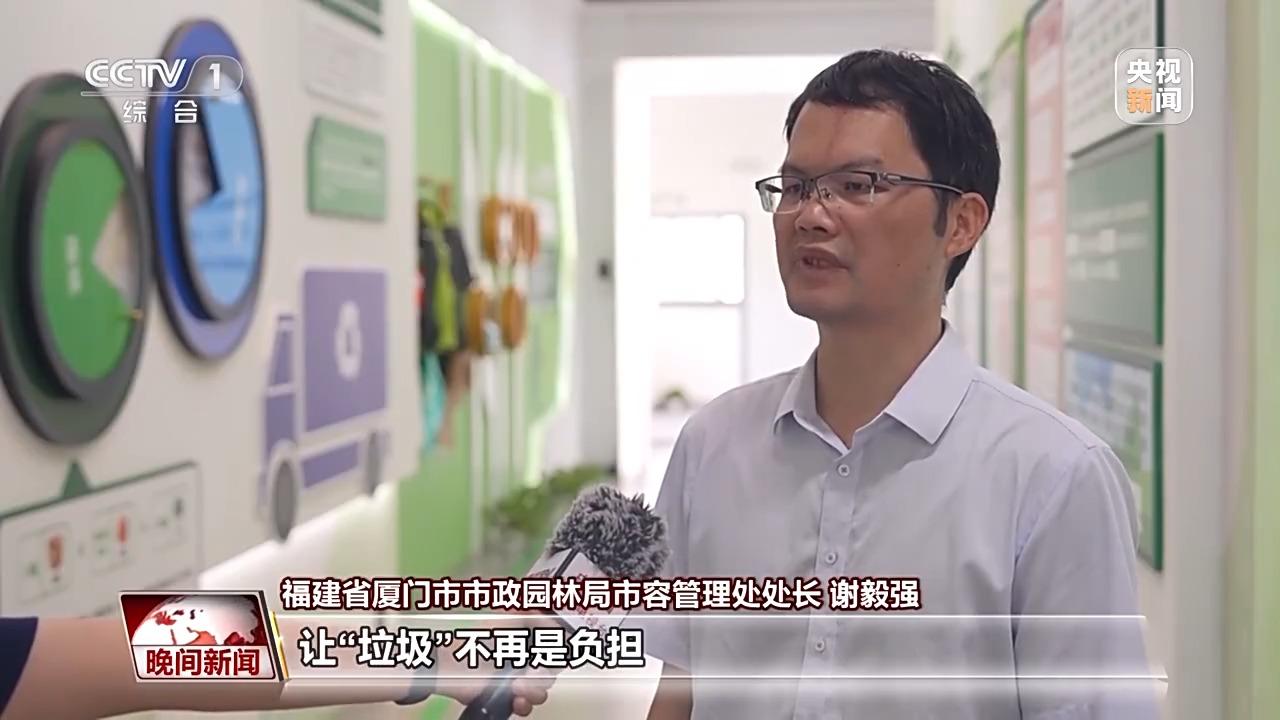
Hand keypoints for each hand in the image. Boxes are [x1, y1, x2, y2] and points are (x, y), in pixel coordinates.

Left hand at [431, 611, 565, 715]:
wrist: (453, 665)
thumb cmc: (479, 640)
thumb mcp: (509, 619)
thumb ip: (534, 618)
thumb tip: (557, 625)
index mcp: (527, 642)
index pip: (554, 649)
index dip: (557, 653)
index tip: (553, 653)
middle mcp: (525, 662)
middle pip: (552, 673)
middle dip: (545, 674)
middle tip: (532, 671)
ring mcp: (517, 682)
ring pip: (542, 692)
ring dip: (534, 690)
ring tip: (517, 687)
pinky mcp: (507, 699)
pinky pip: (526, 706)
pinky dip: (524, 704)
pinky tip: (515, 699)